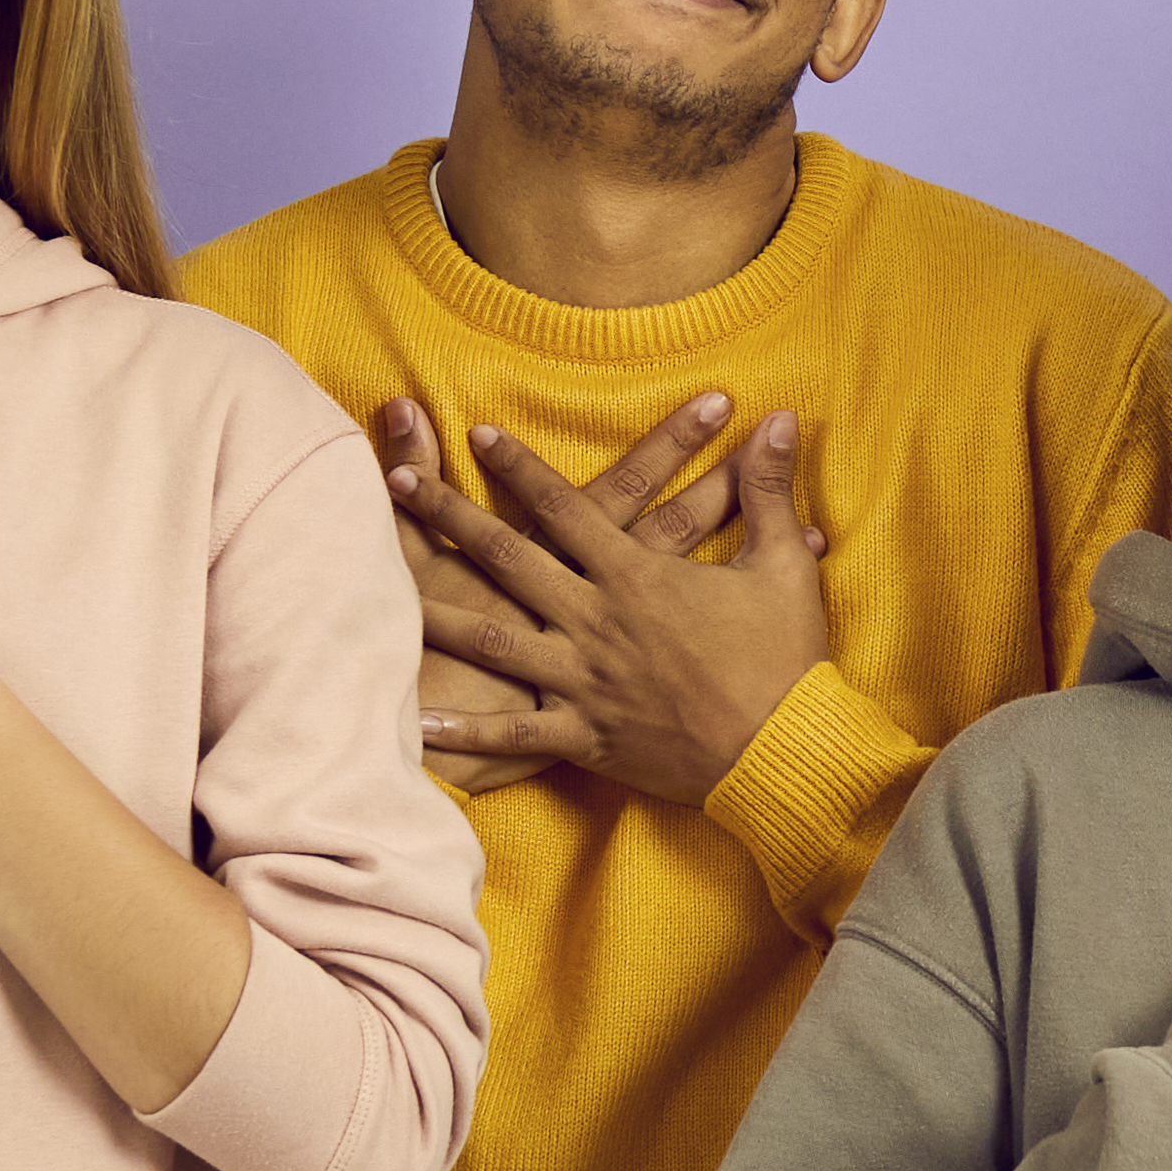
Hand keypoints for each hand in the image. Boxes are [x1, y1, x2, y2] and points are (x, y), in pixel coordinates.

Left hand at [386, 391, 835, 809]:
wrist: (785, 754)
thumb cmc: (787, 662)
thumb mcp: (785, 565)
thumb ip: (769, 489)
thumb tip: (781, 417)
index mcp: (637, 577)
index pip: (564, 507)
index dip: (518, 467)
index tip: (476, 433)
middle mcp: (595, 622)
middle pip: (507, 558)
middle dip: (449, 516)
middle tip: (398, 481)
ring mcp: (582, 681)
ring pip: (492, 641)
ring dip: (435, 610)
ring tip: (384, 590)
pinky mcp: (584, 735)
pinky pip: (512, 733)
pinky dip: (463, 733)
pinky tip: (416, 727)